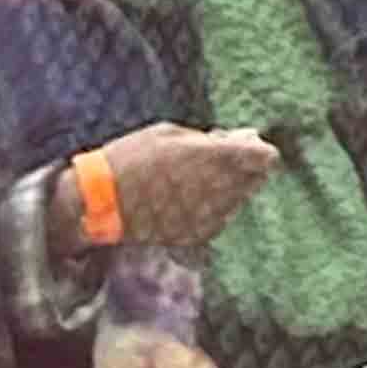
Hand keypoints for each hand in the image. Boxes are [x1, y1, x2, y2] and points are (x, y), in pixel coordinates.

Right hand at [91, 125, 282, 249]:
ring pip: (239, 198)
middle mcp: (221, 187)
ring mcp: (212, 214)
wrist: (99, 201)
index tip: (243, 147)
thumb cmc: (131, 157)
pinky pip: (220, 217)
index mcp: (215, 157)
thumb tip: (247, 138)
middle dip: (242, 169)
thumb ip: (212, 137)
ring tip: (186, 182)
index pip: (266, 157)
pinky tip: (181, 202)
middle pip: (256, 178)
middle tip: (210, 163)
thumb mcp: (169, 134)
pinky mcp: (202, 233)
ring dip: (226, 189)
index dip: (257, 150)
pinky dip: (210, 208)